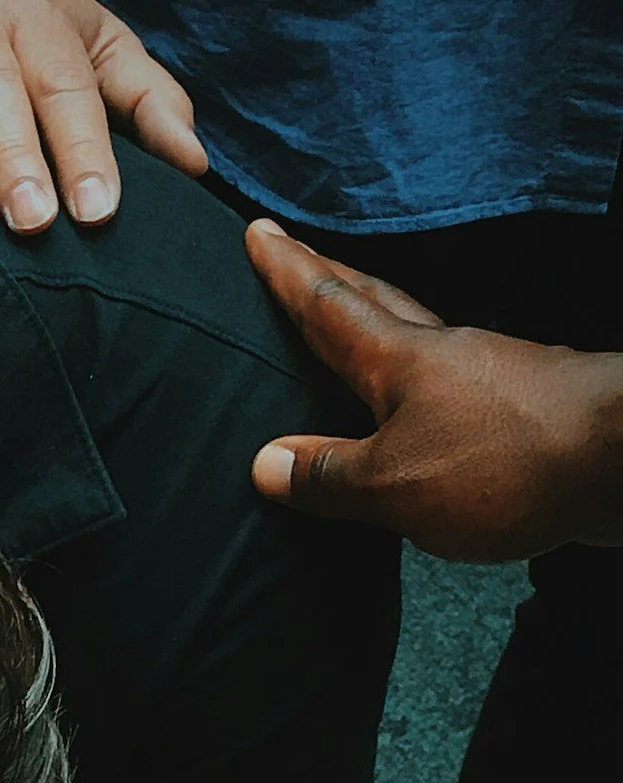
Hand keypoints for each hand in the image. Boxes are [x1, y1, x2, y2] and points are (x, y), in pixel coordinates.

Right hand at [0, 0, 203, 233]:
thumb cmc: (13, 15)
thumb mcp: (89, 39)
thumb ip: (141, 97)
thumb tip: (194, 162)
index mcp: (42, 29)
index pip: (71, 93)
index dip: (86, 150)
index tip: (99, 210)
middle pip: (1, 91)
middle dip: (16, 153)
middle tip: (31, 218)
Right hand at [246, 218, 622, 561]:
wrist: (619, 459)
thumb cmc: (504, 463)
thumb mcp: (394, 484)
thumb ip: (330, 475)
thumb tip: (267, 463)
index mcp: (399, 361)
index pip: (329, 306)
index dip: (290, 273)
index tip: (259, 234)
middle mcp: (443, 354)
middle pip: (375, 304)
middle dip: (330, 280)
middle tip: (297, 256)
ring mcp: (487, 376)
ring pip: (417, 339)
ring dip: (378, 326)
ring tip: (350, 327)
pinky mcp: (520, 409)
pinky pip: (450, 385)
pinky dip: (419, 383)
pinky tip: (419, 404)